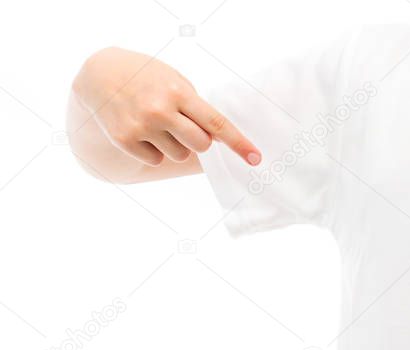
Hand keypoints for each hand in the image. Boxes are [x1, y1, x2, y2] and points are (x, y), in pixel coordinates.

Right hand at [73, 47, 259, 167]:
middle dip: (199, 141)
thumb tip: (216, 141)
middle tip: (183, 125)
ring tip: (156, 123)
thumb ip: (196, 108)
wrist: (99, 74)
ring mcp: (141, 126)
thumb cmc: (148, 78)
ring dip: (174, 144)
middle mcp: (160, 110)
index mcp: (178, 92)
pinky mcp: (125, 140)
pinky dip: (153, 150)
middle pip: (201, 145)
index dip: (238, 143)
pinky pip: (157, 160)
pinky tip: (141, 129)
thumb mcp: (174, 81)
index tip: (256, 159)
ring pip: (179, 155)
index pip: (216, 123)